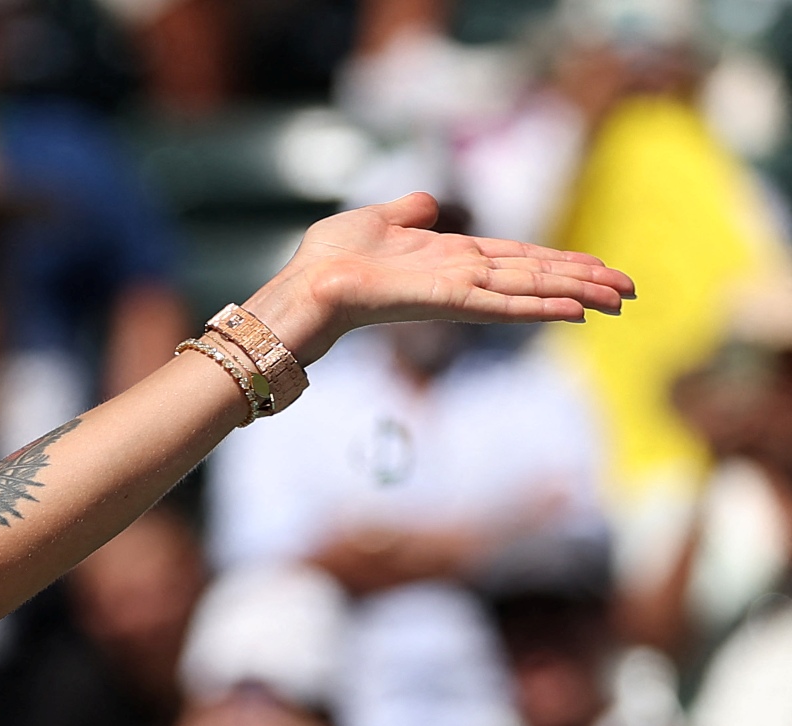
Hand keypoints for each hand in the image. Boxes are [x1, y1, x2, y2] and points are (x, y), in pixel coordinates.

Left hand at [244, 193, 630, 364]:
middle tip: (630, 291)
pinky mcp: (447, 301)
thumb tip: (425, 204)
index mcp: (450, 258)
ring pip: (530, 289)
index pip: (518, 258)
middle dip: (584, 282)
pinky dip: (537, 306)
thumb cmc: (327, 260)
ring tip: (619, 300)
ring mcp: (457, 290)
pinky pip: (501, 304)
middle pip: (536, 275)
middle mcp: (462, 276)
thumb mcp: (374, 221)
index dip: (559, 262)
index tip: (598, 267)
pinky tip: (573, 312)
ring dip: (576, 294)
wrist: (304, 287)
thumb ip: (406, 213)